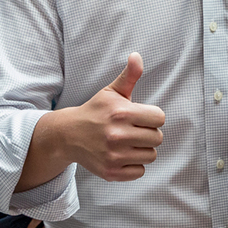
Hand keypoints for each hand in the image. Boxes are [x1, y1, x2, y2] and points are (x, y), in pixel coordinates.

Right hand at [65, 53, 164, 181]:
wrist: (68, 135)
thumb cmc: (95, 111)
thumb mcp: (111, 91)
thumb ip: (129, 75)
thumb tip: (137, 56)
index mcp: (121, 112)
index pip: (159, 118)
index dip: (151, 116)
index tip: (139, 117)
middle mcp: (118, 135)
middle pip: (157, 138)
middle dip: (148, 133)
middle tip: (133, 130)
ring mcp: (114, 155)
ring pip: (151, 155)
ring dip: (142, 149)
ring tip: (128, 142)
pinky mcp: (111, 172)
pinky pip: (139, 171)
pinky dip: (133, 165)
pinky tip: (122, 155)